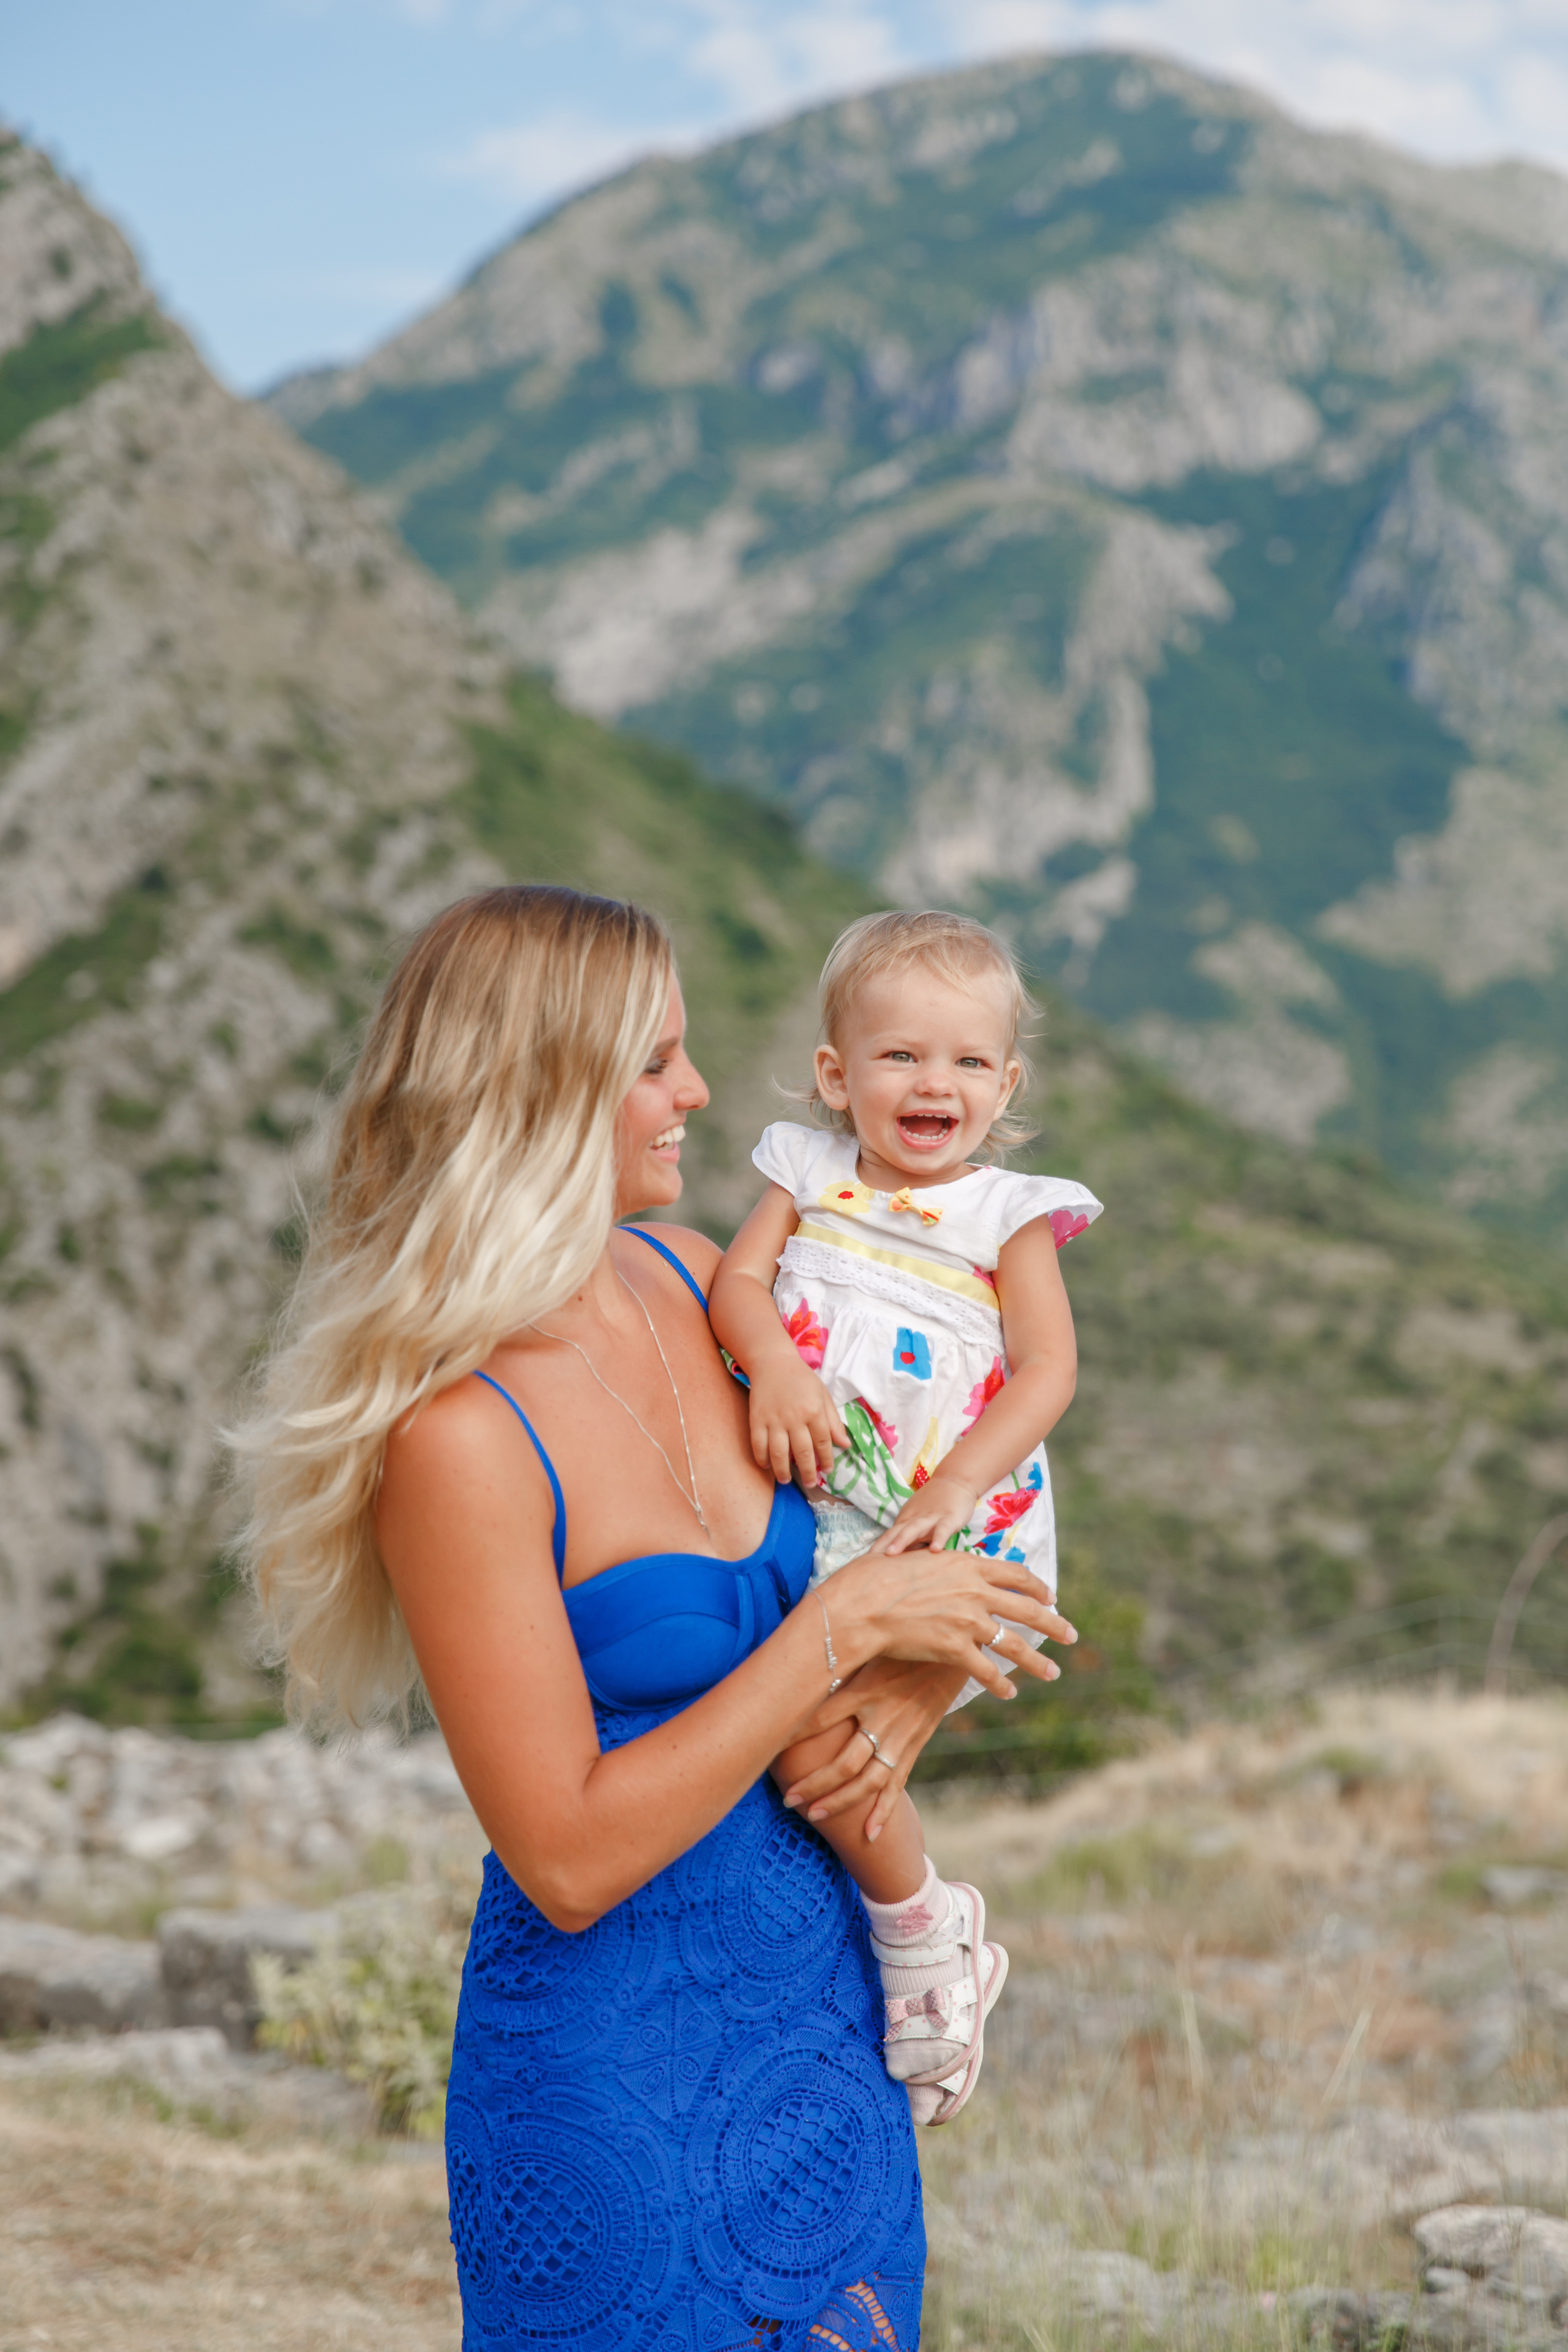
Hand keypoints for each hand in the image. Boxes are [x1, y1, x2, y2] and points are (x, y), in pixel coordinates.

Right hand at [746, 1358, 847, 1488]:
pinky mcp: (756, 1420)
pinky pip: (758, 1445)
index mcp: (814, 1411)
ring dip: (783, 1471)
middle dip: (808, 1472)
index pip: (823, 1442)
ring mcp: (774, 1420)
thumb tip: (845, 1445)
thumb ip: (833, 1421)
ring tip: (786, 1480)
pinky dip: (762, 1459)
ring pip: (779, 1453)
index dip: (827, 1460)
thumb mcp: (823, 1395)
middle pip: (803, 1453)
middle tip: (810, 1483)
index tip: (828, 1470)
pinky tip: (768, 1465)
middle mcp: (794, 1418)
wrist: (773, 1362)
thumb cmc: (802, 1379)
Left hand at [781, 1660, 964, 1840]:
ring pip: (867, 1781)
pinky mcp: (915, 1745)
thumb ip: (839, 1654)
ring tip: (814, 1815)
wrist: (953, 1650)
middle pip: (842, 1763)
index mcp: (864, 1689)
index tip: (766, 1750)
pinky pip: (897, 1783)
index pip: (819, 1718)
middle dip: (813, 1784)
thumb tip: (800, 1649)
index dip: (792, 1736)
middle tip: (787, 1799)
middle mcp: (881, 1718)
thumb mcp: (869, 1643)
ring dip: (840, 1802)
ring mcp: (900, 1737)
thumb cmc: (903, 1641)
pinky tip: (869, 1834)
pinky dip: (884, 1811)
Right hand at [826, 1544, 1075, 1700]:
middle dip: (1054, 1625)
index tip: (1051, 1597)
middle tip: (1071, 1635)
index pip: (1016, 1575)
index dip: (1037, 1587)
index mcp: (968, 1565)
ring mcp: (968, 1621)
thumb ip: (944, 1564)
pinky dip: (1001, 1685)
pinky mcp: (955, 1649)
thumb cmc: (880, 1577)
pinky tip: (1010, 1693)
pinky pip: (987, 1671)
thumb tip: (949, 1563)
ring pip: (1014, 1645)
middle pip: (1028, 1610)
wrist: (862, 1605)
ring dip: (1037, 1661)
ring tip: (1053, 1672)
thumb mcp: (920, 1557)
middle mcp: (975, 1592)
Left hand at [875, 1475, 978, 1555]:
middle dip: (881, 1546)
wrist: (954, 1480)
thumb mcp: (919, 1521)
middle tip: (868, 1562)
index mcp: (906, 1520)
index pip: (888, 1536)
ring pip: (914, 1529)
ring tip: (891, 1554)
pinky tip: (935, 1550)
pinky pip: (943, 1529)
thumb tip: (897, 1559)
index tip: (862, 1564)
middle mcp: (914, 1519)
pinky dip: (939, 1538)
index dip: (876, 1548)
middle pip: (895, 1532)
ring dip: (901, 1541)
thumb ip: (909, 1538)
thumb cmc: (934, 1505)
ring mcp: (931, 1518)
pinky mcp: (949, 1518)